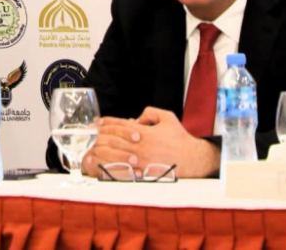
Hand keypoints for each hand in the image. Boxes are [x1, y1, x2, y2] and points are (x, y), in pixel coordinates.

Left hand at [81, 107, 219, 177]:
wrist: (193, 159)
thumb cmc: (180, 138)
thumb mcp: (167, 117)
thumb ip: (150, 112)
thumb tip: (136, 118)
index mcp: (144, 132)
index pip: (119, 125)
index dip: (107, 122)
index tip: (99, 121)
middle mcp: (140, 146)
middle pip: (114, 139)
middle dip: (101, 135)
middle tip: (92, 132)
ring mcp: (141, 161)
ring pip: (116, 154)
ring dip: (103, 149)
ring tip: (94, 145)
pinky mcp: (143, 172)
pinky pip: (124, 168)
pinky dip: (113, 164)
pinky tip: (105, 162)